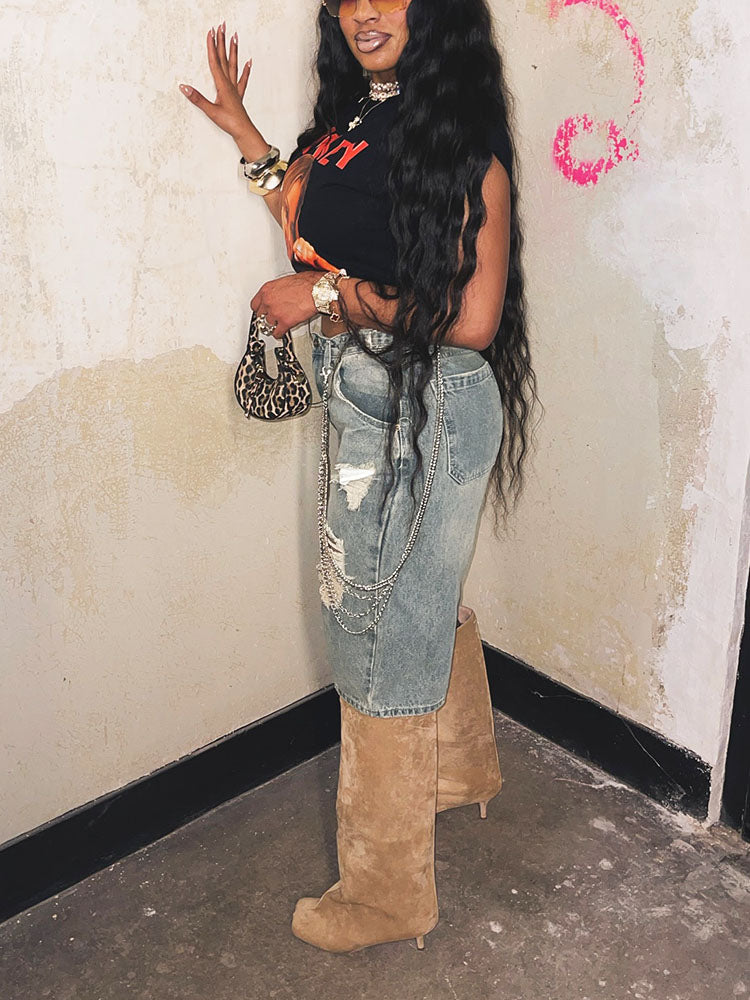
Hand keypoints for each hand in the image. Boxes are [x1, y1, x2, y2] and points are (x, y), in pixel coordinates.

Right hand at [179, 22, 254, 141]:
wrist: (243, 131)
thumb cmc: (229, 122)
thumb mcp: (210, 111)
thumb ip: (197, 99)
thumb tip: (184, 88)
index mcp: (222, 85)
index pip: (215, 61)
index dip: (212, 46)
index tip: (211, 32)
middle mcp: (229, 84)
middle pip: (225, 58)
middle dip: (222, 42)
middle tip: (222, 26)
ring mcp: (235, 88)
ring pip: (233, 65)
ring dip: (233, 50)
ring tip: (234, 37)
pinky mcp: (238, 95)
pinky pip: (242, 79)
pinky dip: (246, 70)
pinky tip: (249, 62)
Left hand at [250, 272, 323, 338]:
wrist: (317, 290)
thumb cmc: (306, 283)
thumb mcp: (285, 282)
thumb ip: (277, 291)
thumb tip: (278, 296)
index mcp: (267, 290)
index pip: (254, 304)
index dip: (260, 309)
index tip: (263, 311)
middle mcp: (268, 301)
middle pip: (260, 316)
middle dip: (266, 317)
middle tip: (271, 318)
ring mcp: (275, 313)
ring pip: (268, 325)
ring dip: (273, 326)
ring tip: (277, 326)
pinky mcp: (285, 322)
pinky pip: (277, 333)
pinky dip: (278, 334)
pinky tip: (281, 333)